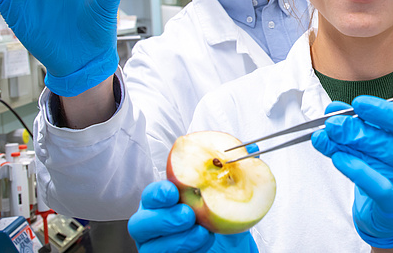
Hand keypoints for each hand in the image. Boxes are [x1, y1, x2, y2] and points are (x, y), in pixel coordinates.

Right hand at [128, 181, 257, 252]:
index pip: (152, 195)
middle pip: (141, 222)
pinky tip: (203, 242)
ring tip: (201, 232)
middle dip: (164, 218)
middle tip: (188, 214)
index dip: (158, 193)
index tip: (173, 191)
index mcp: (166, 202)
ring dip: (177, 239)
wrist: (230, 247)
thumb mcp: (231, 196)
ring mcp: (159, 245)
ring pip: (152, 246)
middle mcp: (156, 223)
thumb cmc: (223, 219)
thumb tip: (252, 149)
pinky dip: (186, 251)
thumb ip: (237, 173)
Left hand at [312, 96, 392, 248]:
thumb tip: (339, 110)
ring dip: (350, 145)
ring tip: (329, 134)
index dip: (385, 113)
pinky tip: (339, 157)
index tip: (359, 104)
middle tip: (335, 120)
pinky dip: (355, 169)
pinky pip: (375, 186)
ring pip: (380, 162)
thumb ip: (372, 127)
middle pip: (392, 144)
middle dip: (359, 129)